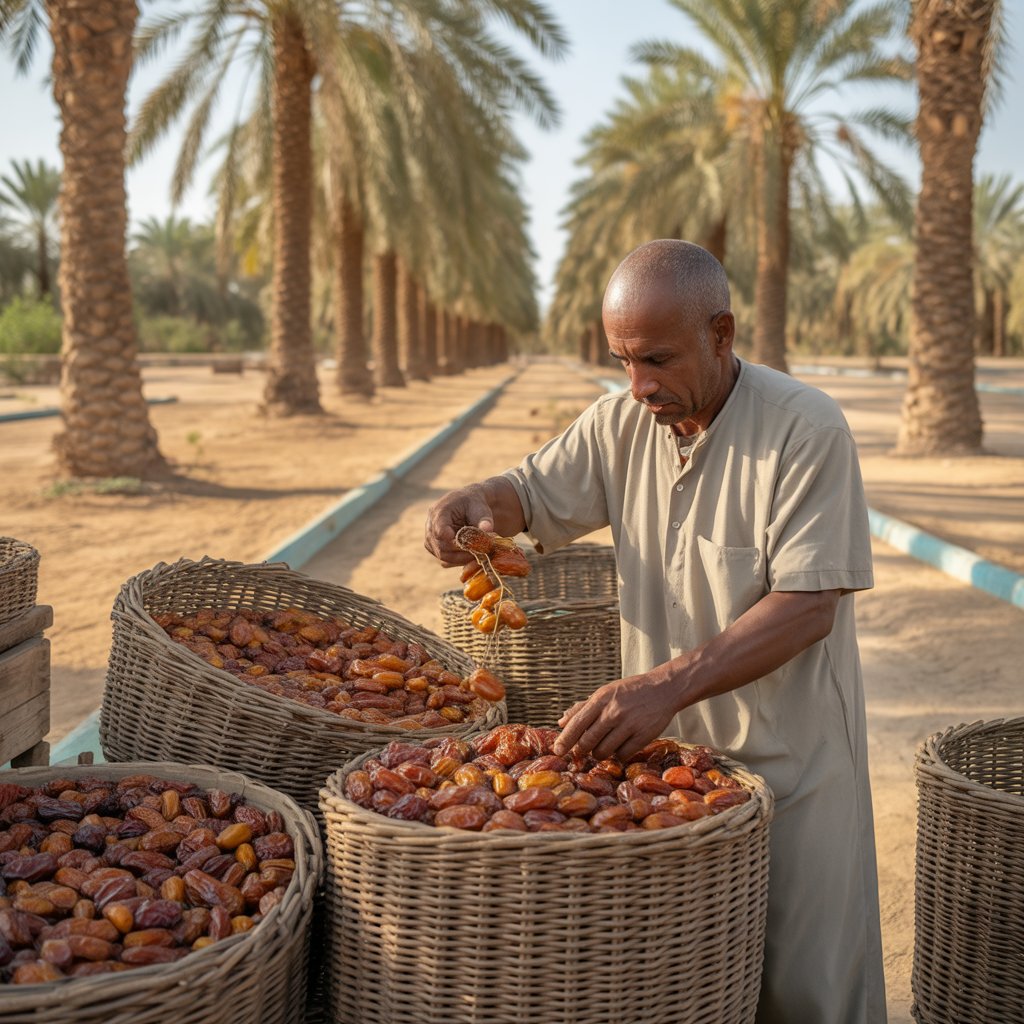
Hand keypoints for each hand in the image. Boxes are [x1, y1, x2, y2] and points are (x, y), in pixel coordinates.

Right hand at [423, 484, 494, 566]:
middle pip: (442, 547)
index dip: (450, 539)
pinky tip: (471, 556)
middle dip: (462, 552)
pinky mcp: (434, 548)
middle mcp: (430, 525)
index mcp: (440, 511)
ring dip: (461, 559)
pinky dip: (458, 561)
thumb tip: (487, 530)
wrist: (466, 506)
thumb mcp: (481, 508)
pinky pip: (445, 560)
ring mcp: (430, 538)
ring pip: (442, 556)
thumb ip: (484, 519)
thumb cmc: (473, 505)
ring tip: (478, 555)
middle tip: (480, 553)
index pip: (439, 529)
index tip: (463, 544)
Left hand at [553, 672, 679, 762]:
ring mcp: (629, 724)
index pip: (577, 723)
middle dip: (580, 750)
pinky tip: (620, 746)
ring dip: (599, 753)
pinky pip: (622, 755)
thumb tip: (561, 723)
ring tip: (603, 746)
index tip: (557, 750)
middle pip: (588, 741)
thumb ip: (583, 707)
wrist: (664, 689)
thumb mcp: (605, 693)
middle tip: (581, 751)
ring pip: (603, 751)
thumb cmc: (629, 692)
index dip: (565, 739)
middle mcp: (614, 712)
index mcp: (601, 699)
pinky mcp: (643, 736)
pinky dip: (618, 755)